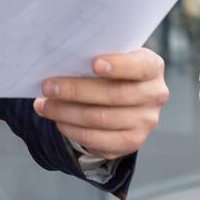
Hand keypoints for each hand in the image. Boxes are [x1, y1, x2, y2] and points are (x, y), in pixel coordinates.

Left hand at [32, 48, 168, 159]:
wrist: (123, 96)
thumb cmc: (111, 70)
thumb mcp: (111, 57)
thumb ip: (95, 56)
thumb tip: (59, 62)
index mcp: (152, 67)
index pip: (140, 66)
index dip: (119, 65)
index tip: (94, 64)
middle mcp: (155, 95)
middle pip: (114, 95)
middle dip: (76, 91)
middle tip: (48, 86)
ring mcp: (145, 122)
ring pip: (101, 119)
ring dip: (67, 112)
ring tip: (45, 105)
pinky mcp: (132, 142)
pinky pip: (98, 140)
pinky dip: (73, 130)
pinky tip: (58, 121)